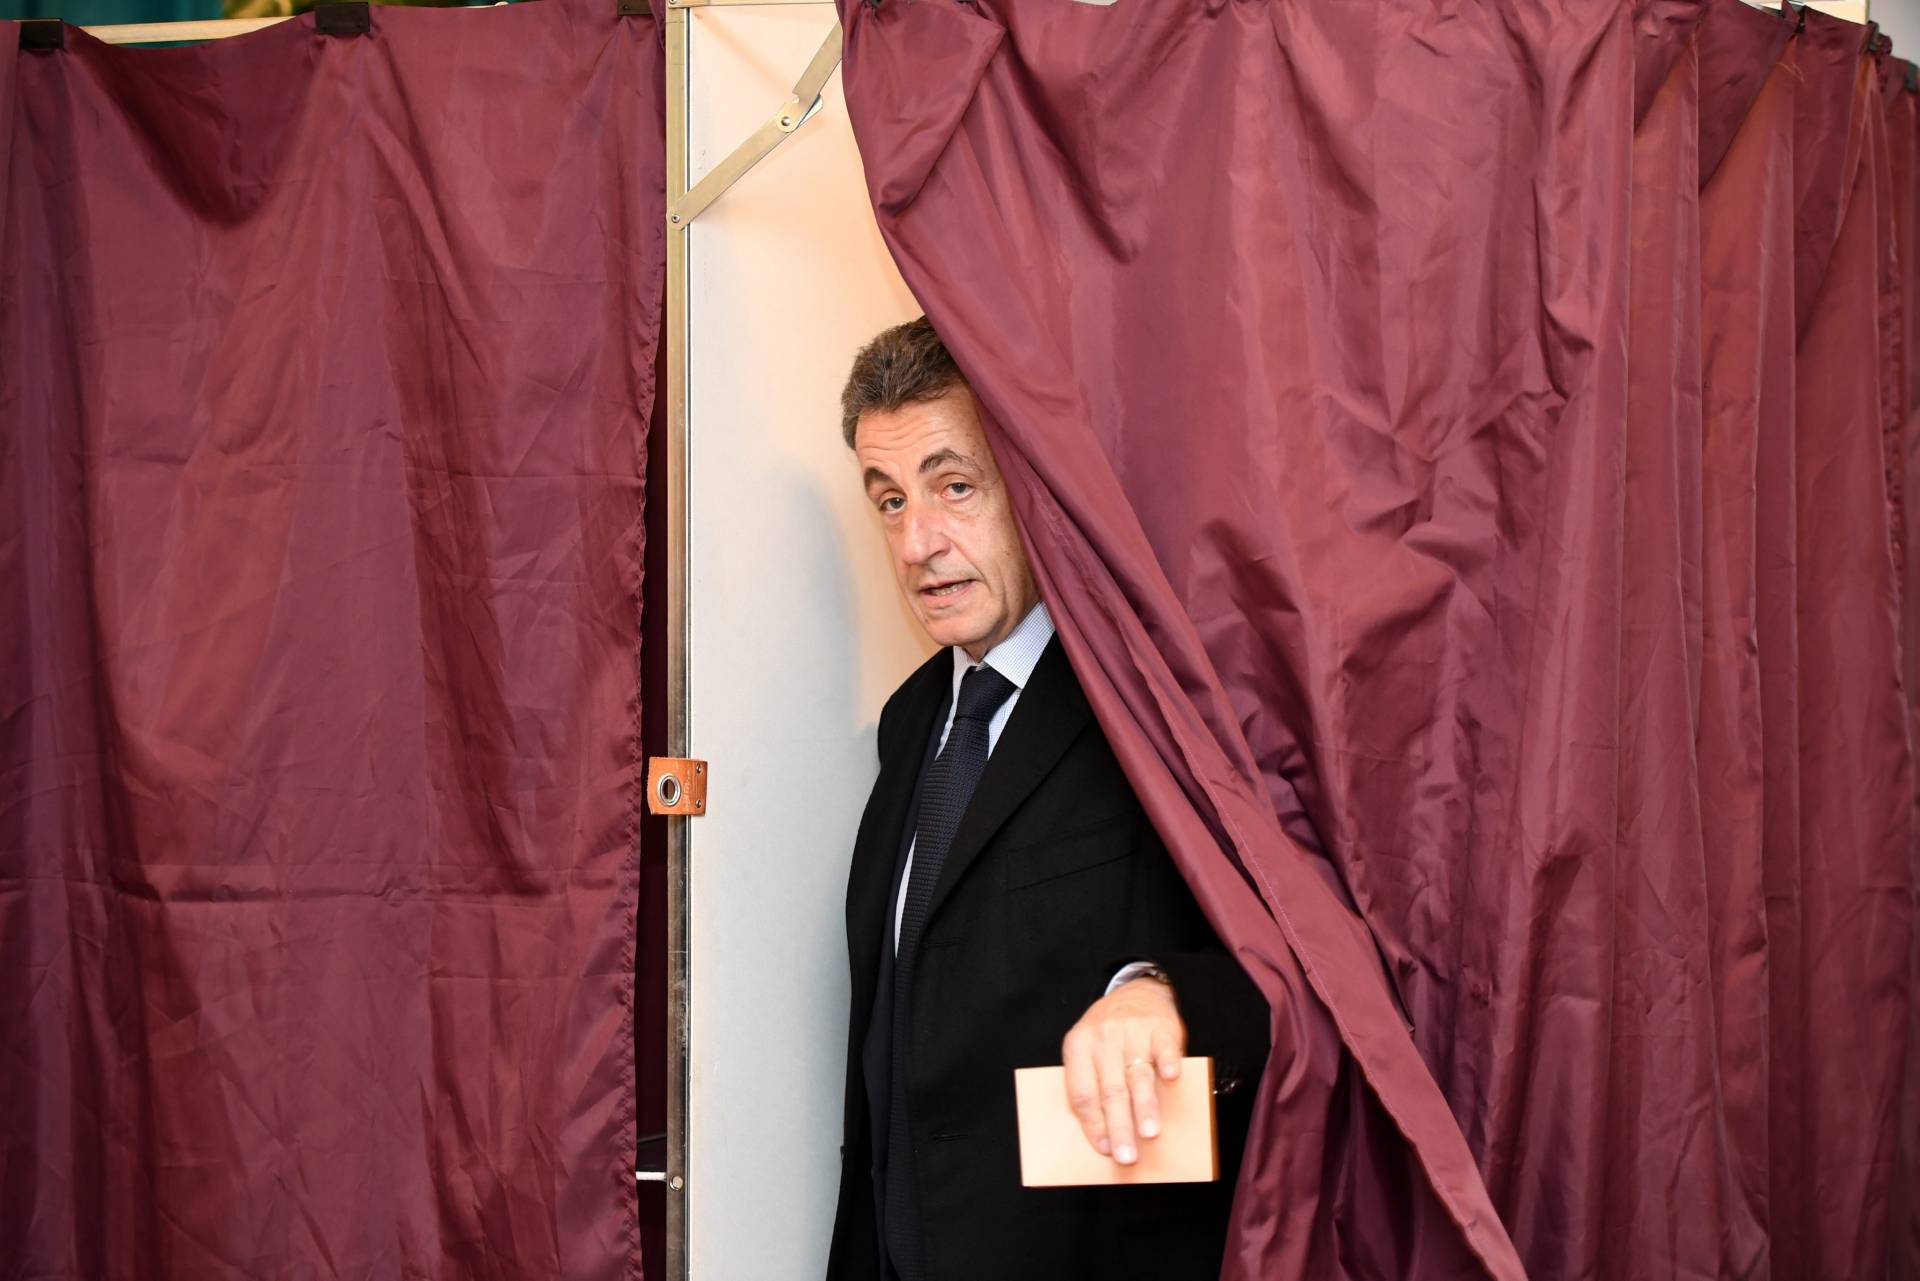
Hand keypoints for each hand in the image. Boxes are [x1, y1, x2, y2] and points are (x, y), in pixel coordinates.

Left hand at [1060, 976, 1185, 1164]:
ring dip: (1144, 1107)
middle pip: (1109, 1091)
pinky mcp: (1160, 1028)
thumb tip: (1104, 1135)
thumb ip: (1093, 1084)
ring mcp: (1132, 1032)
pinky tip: (1171, 1079)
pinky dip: (1168, 1063)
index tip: (1104, 1149)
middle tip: (1126, 1156)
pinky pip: (1164, 1049)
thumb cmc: (1109, 1034)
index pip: (1082, 1093)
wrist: (1139, 991)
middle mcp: (1103, 1039)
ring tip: (1149, 1134)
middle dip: (1118, 1127)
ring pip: (1137, 1075)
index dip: (1092, 1123)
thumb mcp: (1089, 1050)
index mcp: (1078, 1047)